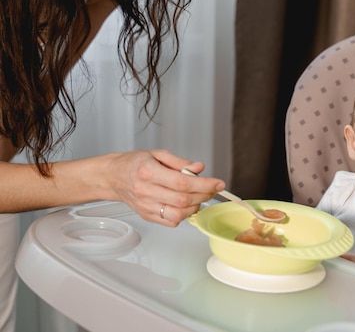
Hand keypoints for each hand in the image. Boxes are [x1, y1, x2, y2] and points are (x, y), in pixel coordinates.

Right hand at [103, 149, 224, 226]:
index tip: (218, 183)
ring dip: (194, 207)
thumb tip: (199, 168)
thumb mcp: (157, 154)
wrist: (112, 177)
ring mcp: (145, 206)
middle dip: (204, 195)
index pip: (182, 182)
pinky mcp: (146, 216)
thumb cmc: (134, 163)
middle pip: (182, 200)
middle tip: (212, 189)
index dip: (204, 184)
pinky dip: (183, 216)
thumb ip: (180, 162)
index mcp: (148, 172)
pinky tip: (185, 205)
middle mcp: (146, 191)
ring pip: (177, 214)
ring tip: (198, 196)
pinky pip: (170, 222)